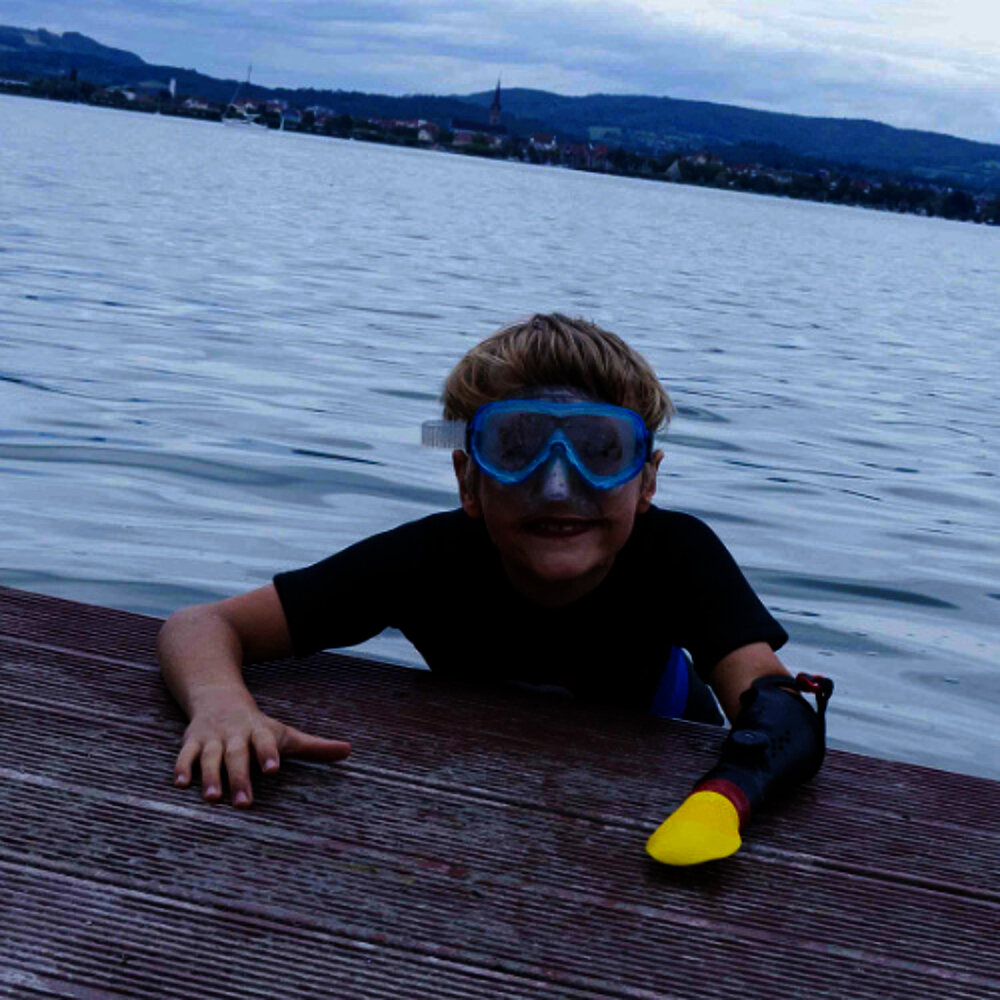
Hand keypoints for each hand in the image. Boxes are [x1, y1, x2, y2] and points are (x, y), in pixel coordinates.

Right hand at [173, 691, 350, 806]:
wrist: (218, 695)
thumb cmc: (257, 726)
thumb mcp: (285, 733)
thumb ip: (313, 747)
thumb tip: (348, 752)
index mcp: (259, 731)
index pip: (265, 741)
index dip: (268, 753)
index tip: (273, 769)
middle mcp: (235, 734)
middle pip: (237, 755)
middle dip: (240, 777)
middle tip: (244, 803)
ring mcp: (212, 738)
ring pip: (210, 757)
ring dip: (210, 776)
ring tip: (212, 798)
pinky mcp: (192, 742)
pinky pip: (185, 755)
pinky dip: (182, 768)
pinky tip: (181, 785)